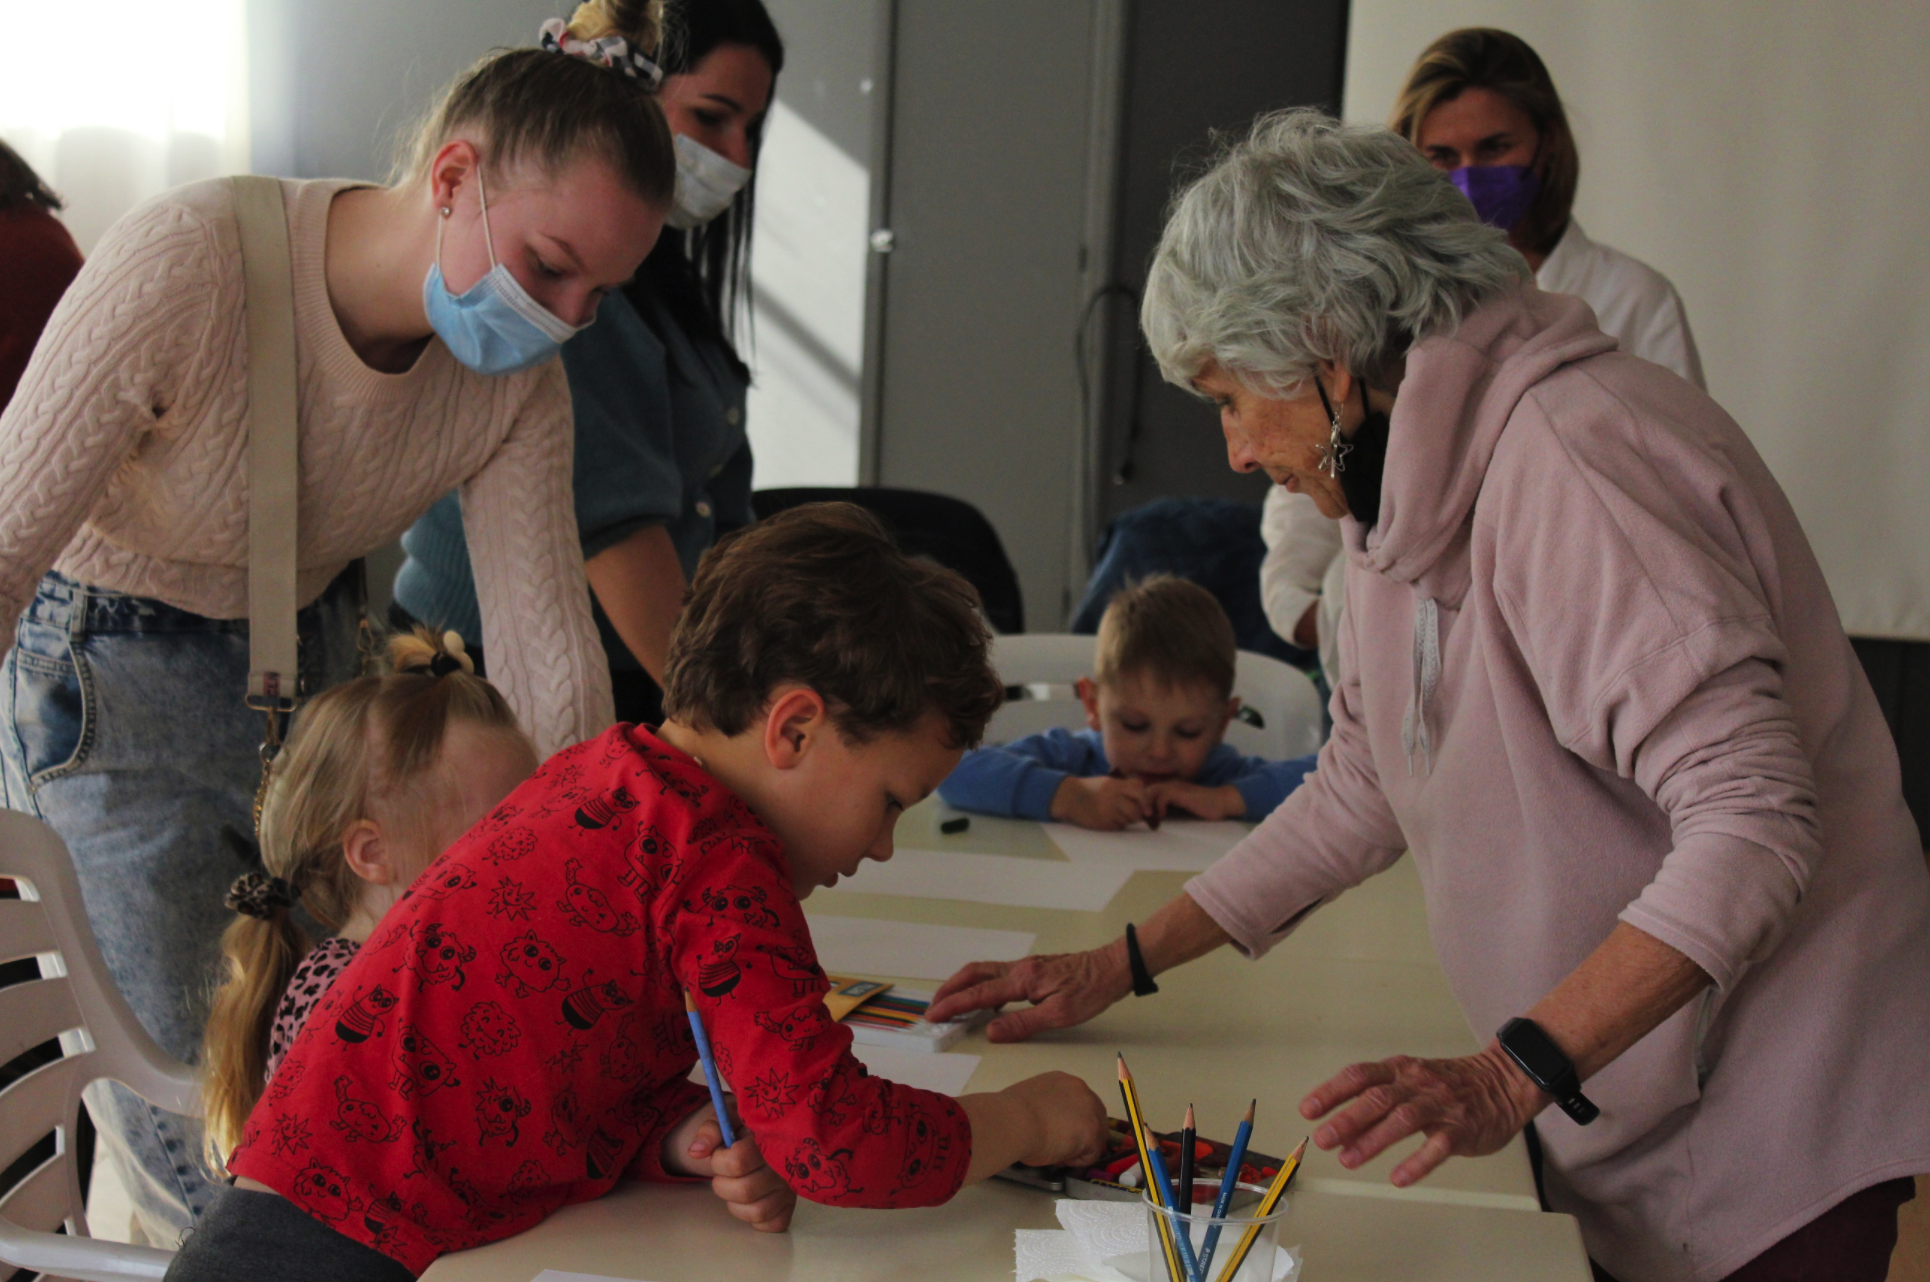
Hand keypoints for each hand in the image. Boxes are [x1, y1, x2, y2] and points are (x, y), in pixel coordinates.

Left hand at [662, 1103, 795, 1231]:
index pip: (737, 1161)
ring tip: (736, 1186)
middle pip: (744, 1190)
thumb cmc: (743, 1125)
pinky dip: (755, 1218)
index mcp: (769, 1139)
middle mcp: (784, 1165)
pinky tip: (751, 1200)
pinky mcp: (790, 1205)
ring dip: (736, 1203)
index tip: (721, 1153)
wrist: (767, 1131)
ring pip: (757, 1211)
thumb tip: (696, 1152)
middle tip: (727, 1173)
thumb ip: (710, 1131)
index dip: (719, 1161)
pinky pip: (772, 1224)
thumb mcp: (727, 1117)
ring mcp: (790, 1188)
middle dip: (723, 1184)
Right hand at [927, 942, 1133, 1040]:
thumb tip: (991, 1032)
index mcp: (1023, 980)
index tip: (933, 1015)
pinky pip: (997, 974)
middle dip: (950, 990)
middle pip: (974, 974)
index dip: (953, 1005)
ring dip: (963, 985)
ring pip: (984, 971)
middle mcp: (1019, 968)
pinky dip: (981, 984)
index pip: (979, 994)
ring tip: (950, 1002)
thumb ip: (1023, 1023)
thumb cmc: (1091, 991)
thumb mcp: (1059, 1014)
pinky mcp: (1033, 968)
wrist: (1112, 967)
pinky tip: (985, 999)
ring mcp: (1026, 966)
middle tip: (933, 1007)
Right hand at [1004, 1071, 1112, 1168]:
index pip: (1079, 1103)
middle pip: (1095, 1117)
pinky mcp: (1092, 1132)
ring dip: (1079, 1148)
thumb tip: (1043, 1124)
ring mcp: (1090, 1111)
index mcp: (1063, 1081)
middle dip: (1082, 1135)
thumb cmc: (1012, 1113)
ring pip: (1096, 1136)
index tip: (1056, 1134)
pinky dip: (1076, 1160)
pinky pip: (1091, 1153)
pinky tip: (1058, 1158)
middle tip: (1060, 1148)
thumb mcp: (1031, 1102)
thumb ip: (1045, 1108)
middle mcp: (1081, 1091)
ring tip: (1056, 1154)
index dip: (1071, 1122)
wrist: (1012, 1122)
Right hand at [1051, 775, 1148, 829]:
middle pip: (1136, 811)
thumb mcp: (1108, 782)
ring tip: (1116, 814)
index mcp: (1115, 785)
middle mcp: (1112, 798)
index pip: (1139, 793)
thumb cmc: (1091, 788)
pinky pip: (1118, 827)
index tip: (1148, 810)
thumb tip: (1145, 796)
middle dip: (1137, 815)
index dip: (1146, 802)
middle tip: (1133, 814)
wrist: (1070, 798)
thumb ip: (1125, 787)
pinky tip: (1108, 818)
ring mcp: (1107, 812)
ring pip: (1128, 821)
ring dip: (1127, 820)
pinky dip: (1118, 824)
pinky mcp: (1102, 823)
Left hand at [1142, 781, 1244, 821]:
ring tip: (1153, 820)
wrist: (1222, 802)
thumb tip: (1155, 818)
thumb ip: (1170, 808)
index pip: (1148, 791)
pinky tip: (1163, 816)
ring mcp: (1176, 787)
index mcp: (1170, 787)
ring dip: (1149, 807)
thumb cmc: (1204, 807)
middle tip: (1147, 821)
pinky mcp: (1182, 793)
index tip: (1147, 819)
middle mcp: (1171, 784)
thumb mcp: (1182, 807)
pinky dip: (1159, 807)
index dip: (1144, 804)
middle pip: (1145, 790)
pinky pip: (1162, 796)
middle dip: (1143, 806)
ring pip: (1151, 792)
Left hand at [1298, 1044, 1546, 1186]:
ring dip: (1374, 1140)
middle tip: (1322, 1138)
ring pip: (1404, 1119)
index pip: (1359, 1075)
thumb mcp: (1410, 1080)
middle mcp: (1416, 1084)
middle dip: (1347, 1119)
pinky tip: (1399, 1178)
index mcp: (1399, 1070)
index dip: (1332, 1091)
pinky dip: (1417, 1162)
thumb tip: (1337, 1124)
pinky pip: (1438, 1146)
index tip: (1308, 1109)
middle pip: (1377, 1098)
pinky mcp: (1462, 1128)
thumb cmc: (1448, 1084)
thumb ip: (1376, 1099)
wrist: (1504, 1081)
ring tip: (1349, 1160)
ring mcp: (1440, 1105)